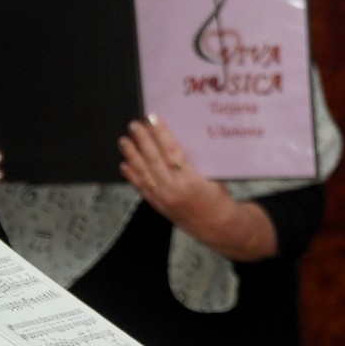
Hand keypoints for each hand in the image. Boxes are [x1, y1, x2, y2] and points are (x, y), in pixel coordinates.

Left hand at [118, 115, 274, 260]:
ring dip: (132, 155)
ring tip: (124, 141)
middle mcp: (173, 189)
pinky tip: (124, 164)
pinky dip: (132, 175)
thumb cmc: (220, 199)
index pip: (171, 151)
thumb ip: (198, 163)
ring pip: (144, 172)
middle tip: (134, 125)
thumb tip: (184, 142)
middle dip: (142, 140)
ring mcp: (163, 198)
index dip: (161, 133)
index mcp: (190, 179)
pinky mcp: (158, 205)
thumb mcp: (215, 176)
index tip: (153, 118)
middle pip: (154, 159)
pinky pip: (141, 188)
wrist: (218, 227)